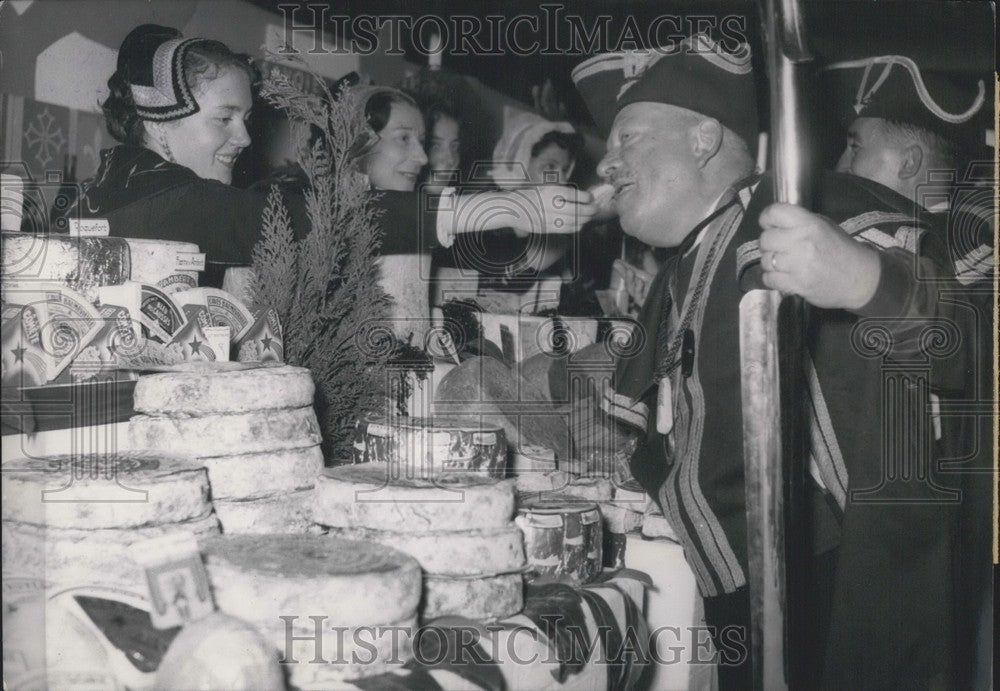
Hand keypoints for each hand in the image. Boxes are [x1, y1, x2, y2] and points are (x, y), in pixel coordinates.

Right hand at [483, 185, 594, 236]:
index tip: (591, 197)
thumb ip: (561, 192)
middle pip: (576, 210)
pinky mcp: (546, 228)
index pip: (574, 195)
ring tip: (589, 216)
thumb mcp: (545, 188)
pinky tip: (579, 224)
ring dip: (584, 219)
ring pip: (573, 221)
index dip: (586, 198)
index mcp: (550, 191)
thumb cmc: (529, 195)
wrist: (511, 208)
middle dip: (590, 210)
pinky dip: (575, 227)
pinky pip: (565, 229)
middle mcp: (550, 205)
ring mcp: (548, 218)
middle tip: (595, 208)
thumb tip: (582, 197)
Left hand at [758, 203, 880, 309]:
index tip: (769, 224)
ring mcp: (798, 265)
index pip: (775, 213)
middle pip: (765, 239)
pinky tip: (783, 276)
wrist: (859, 278)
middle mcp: (801, 242)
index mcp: (809, 224)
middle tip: (778, 247)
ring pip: (765, 260)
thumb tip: (775, 222)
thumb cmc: (841, 249)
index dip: (767, 218)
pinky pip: (769, 279)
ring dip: (770, 262)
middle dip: (768, 243)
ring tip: (782, 263)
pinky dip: (772, 278)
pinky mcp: (796, 284)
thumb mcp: (825, 226)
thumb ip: (800, 222)